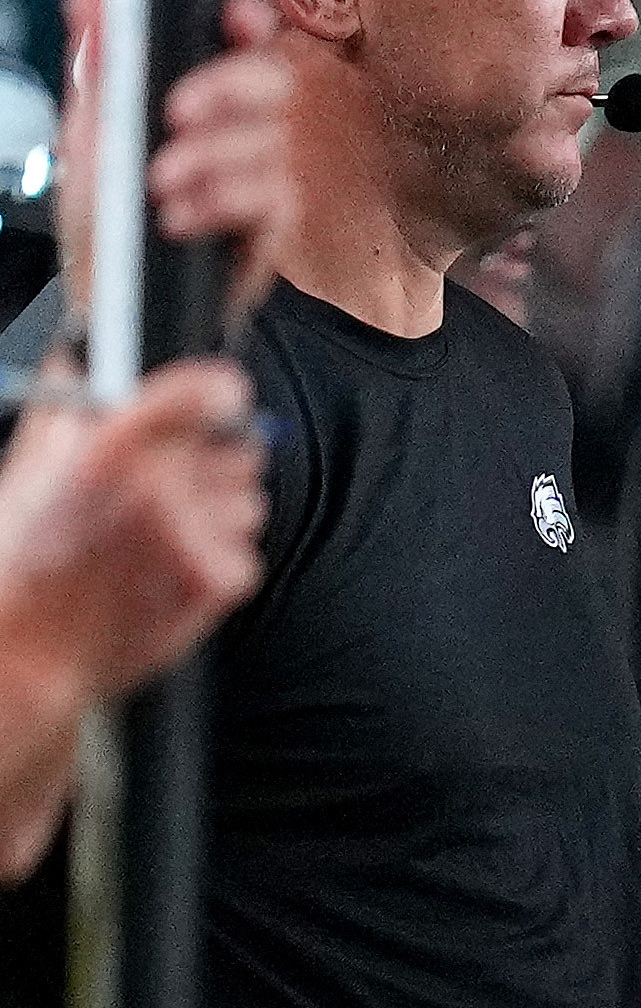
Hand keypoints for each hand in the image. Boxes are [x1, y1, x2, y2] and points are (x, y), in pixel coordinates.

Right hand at [0, 359, 266, 702]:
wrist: (29, 648)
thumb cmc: (23, 559)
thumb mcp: (31, 471)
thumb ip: (70, 414)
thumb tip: (85, 360)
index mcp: (110, 448)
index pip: (208, 393)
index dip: (220, 395)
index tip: (222, 400)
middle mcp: (159, 486)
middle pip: (242, 449)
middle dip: (217, 461)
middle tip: (181, 483)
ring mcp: (193, 536)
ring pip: (250, 501)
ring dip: (220, 512)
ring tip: (164, 535)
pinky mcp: (217, 581)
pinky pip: (247, 551)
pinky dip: (219, 559)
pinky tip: (169, 570)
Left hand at [60, 0, 300, 293]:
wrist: (112, 300)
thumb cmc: (104, 217)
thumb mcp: (86, 135)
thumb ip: (97, 67)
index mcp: (200, 95)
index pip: (242, 39)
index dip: (247, 19)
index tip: (233, 15)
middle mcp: (240, 128)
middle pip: (275, 83)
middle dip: (229, 88)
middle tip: (176, 111)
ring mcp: (263, 176)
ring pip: (271, 144)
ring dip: (208, 159)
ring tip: (158, 181)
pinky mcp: (274, 226)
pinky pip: (268, 200)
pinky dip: (217, 203)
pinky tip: (177, 216)